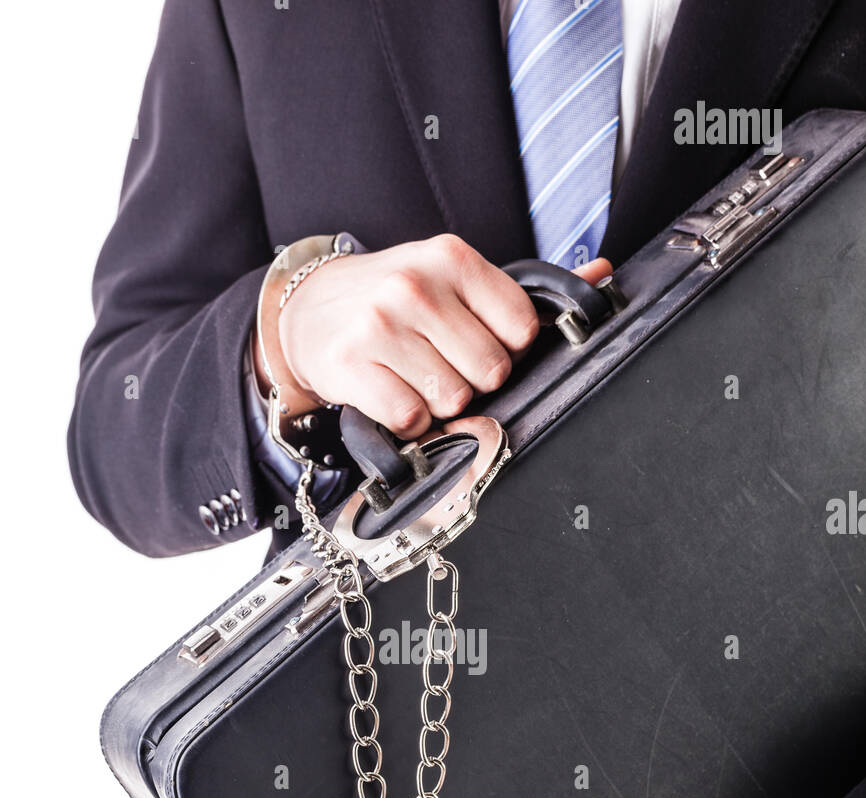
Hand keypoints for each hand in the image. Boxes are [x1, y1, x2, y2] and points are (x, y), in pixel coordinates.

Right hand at [261, 234, 610, 433]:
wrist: (310, 310)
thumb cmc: (395, 300)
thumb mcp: (454, 279)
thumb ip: (523, 290)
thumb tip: (603, 275)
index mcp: (452, 257)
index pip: (521, 330)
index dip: (506, 349)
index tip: (477, 342)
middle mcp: (416, 286)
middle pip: (489, 372)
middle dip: (471, 380)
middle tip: (439, 362)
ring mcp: (380, 325)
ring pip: (451, 399)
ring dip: (436, 402)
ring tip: (412, 376)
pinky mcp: (351, 365)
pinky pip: (410, 418)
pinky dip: (406, 421)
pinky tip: (391, 393)